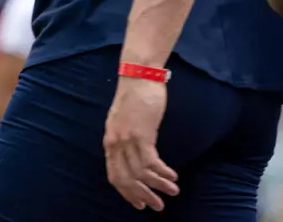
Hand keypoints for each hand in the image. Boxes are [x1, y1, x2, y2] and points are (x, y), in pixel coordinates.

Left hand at [103, 75, 177, 210]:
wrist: (138, 76)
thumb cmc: (134, 97)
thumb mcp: (122, 121)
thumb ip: (124, 140)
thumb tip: (133, 158)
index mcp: (110, 141)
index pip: (114, 175)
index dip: (127, 193)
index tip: (139, 204)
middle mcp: (115, 143)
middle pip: (126, 179)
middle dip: (142, 196)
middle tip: (157, 206)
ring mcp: (127, 139)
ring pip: (141, 174)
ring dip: (158, 186)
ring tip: (172, 192)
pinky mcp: (141, 134)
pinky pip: (151, 162)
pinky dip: (162, 173)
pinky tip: (172, 176)